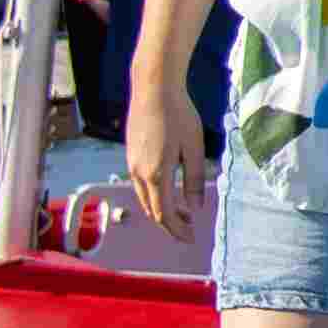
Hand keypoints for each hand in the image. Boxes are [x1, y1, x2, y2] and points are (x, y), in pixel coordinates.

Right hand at [127, 84, 214, 238]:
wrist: (153, 88)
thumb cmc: (179, 115)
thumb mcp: (194, 148)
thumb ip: (195, 180)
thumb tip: (196, 207)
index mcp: (156, 173)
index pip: (165, 214)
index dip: (177, 229)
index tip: (191, 238)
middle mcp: (139, 173)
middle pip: (152, 210)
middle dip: (170, 224)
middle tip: (190, 230)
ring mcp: (132, 164)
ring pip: (145, 199)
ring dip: (162, 210)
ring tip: (184, 213)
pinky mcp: (131, 155)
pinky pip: (141, 185)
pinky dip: (155, 196)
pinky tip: (170, 191)